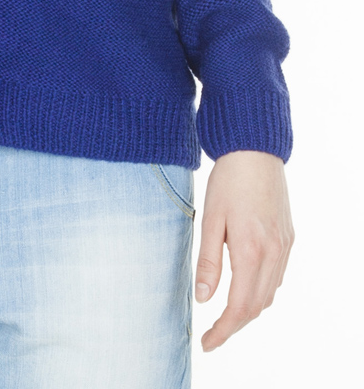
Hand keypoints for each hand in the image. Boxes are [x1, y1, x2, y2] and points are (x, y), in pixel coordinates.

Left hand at [195, 149, 293, 351]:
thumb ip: (208, 261)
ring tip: (225, 315)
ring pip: (269, 293)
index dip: (223, 331)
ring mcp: (284, 246)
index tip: (207, 343)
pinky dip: (261, 290)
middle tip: (212, 335)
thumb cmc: (228, 180)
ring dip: (249, 309)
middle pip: (257, 306)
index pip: (239, 307)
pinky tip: (245, 286)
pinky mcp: (288, 237)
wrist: (254, 149)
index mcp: (251, 251)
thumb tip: (204, 298)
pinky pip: (277, 276)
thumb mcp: (210, 219)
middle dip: (235, 325)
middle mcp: (273, 253)